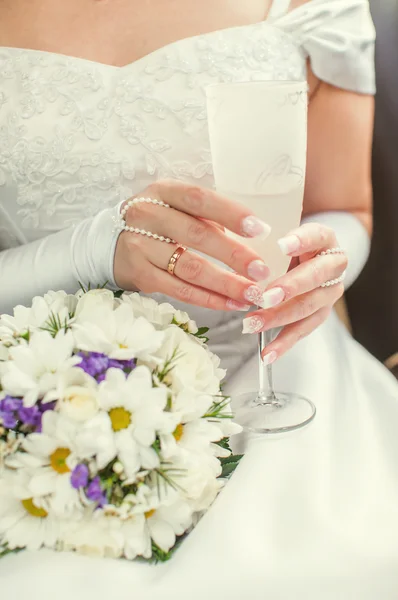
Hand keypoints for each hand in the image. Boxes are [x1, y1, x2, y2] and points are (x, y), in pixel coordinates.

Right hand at [114, 179, 271, 310]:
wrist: (109, 243)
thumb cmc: (157, 223)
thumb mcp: (175, 207)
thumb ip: (206, 217)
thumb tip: (253, 237)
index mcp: (163, 191)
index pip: (200, 199)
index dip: (231, 214)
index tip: (260, 230)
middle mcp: (148, 214)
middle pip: (197, 235)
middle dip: (235, 255)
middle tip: (262, 270)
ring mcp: (140, 245)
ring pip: (190, 267)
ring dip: (225, 283)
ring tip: (251, 293)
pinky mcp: (139, 273)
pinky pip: (179, 289)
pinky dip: (208, 299)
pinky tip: (230, 304)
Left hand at [242, 222, 347, 362]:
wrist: (314, 257)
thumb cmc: (290, 243)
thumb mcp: (280, 232)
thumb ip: (264, 237)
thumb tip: (231, 241)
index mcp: (325, 238)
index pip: (316, 236)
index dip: (301, 241)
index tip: (281, 245)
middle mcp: (334, 265)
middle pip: (314, 277)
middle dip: (289, 288)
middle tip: (265, 296)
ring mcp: (330, 292)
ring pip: (308, 307)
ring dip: (279, 317)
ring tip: (254, 324)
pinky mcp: (321, 314)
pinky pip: (303, 330)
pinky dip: (283, 344)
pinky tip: (267, 354)